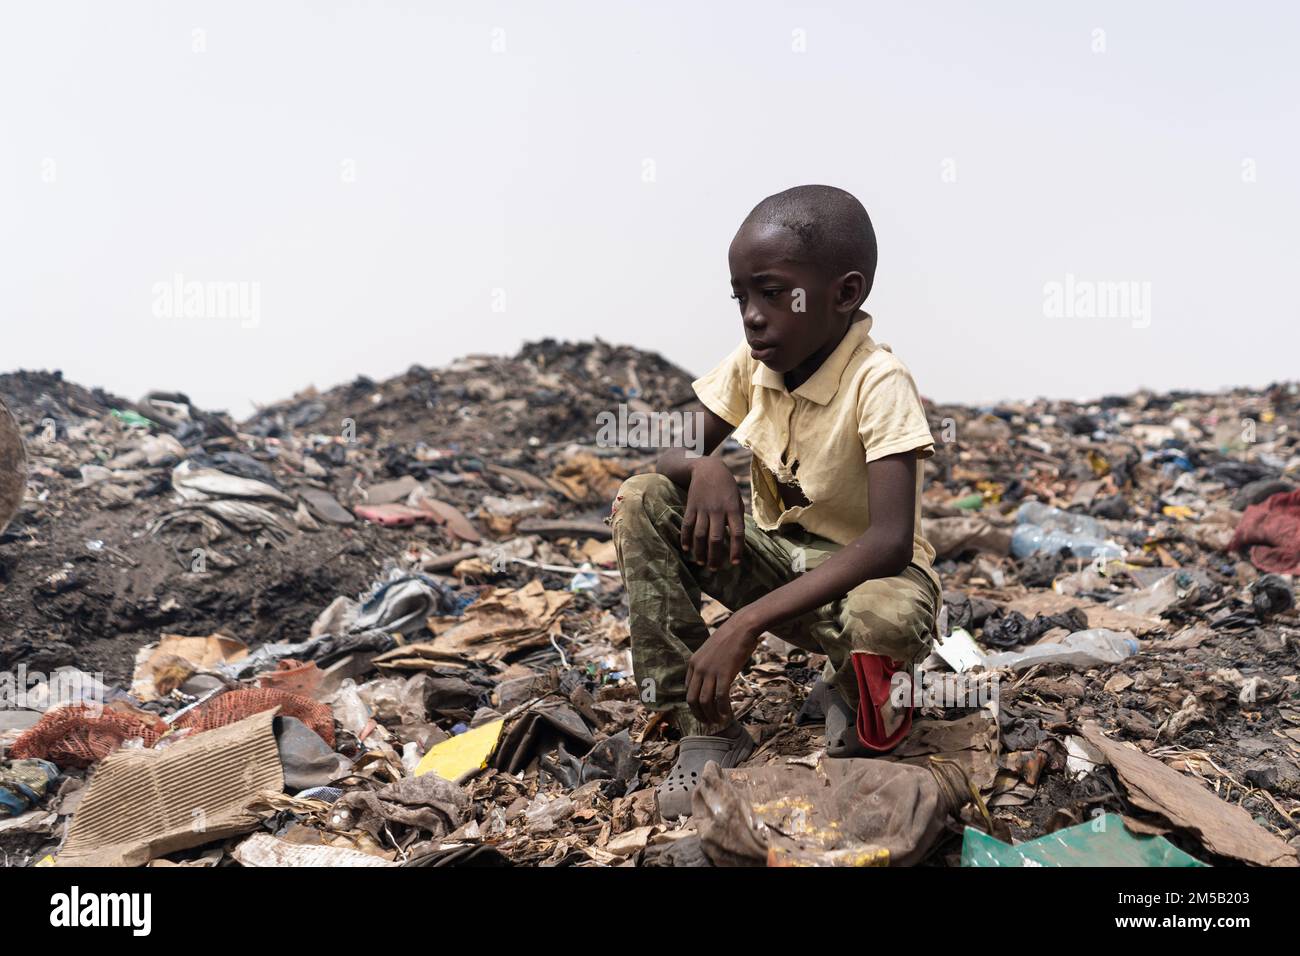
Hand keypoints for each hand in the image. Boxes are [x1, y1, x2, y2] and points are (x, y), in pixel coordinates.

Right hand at [681, 456, 744, 570]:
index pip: (737, 533)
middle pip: (715, 538)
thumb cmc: (726, 486)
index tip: (735, 562)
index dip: (736, 549)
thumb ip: (736, 517)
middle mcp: (718, 510)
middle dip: (715, 556)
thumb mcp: (736, 498)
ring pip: (700, 534)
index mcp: (733, 508)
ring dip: (700, 551)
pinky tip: (686, 549)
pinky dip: (686, 538)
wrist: (707, 467)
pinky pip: (687, 525)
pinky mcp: (691, 506)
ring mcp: (703, 508)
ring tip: (701, 562)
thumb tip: (735, 538)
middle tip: (714, 568)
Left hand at [686, 609, 761, 725]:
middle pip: (692, 699)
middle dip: (699, 714)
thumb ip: (707, 665)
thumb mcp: (711, 651)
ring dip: (711, 715)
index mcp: (692, 663)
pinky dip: (722, 709)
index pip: (688, 689)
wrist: (741, 627)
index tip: (702, 711)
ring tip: (718, 722)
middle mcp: (698, 668)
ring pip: (705, 701)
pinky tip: (727, 715)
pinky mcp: (724, 674)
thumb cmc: (730, 639)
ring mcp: (710, 671)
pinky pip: (720, 698)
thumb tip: (711, 681)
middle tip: (707, 723)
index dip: (694, 704)